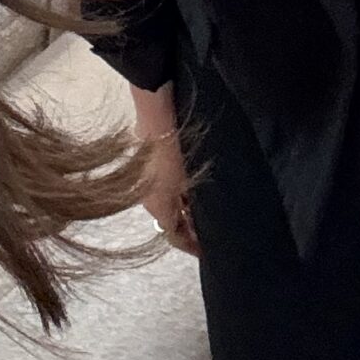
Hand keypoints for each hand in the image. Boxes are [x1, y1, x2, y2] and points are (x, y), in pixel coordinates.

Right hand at [130, 82, 199, 256]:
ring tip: (210, 203)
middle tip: (213, 226)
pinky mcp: (148, 159)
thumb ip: (192, 209)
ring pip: (169, 201)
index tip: (208, 251)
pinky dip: (181, 190)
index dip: (192, 247)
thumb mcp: (187, 182)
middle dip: (191, 225)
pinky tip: (196, 181)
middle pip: (171, 219)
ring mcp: (146, 178)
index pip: (175, 237)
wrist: (154, 107)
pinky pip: (167, 185)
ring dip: (187, 206)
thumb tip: (198, 225)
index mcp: (156, 207)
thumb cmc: (173, 149)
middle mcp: (147, 197)